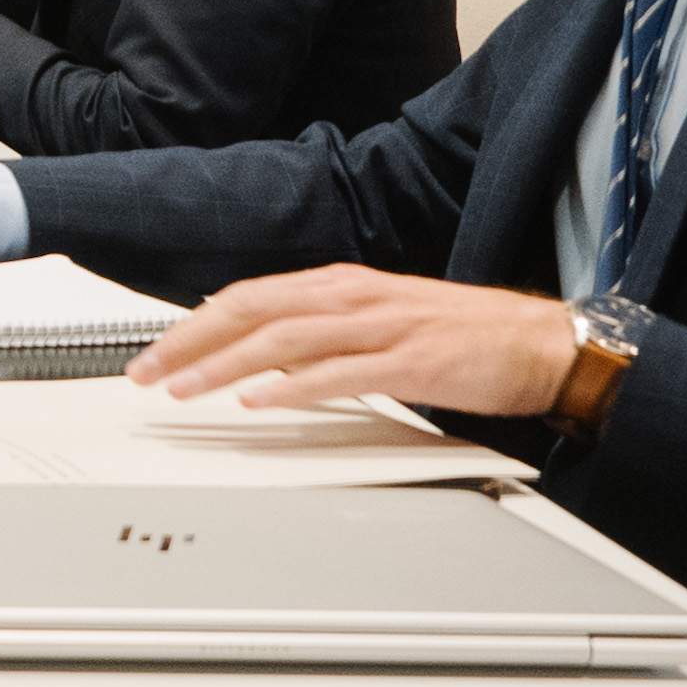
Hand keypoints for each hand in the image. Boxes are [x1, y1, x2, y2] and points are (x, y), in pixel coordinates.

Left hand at [129, 270, 581, 420]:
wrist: (540, 342)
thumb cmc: (461, 337)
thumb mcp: (375, 326)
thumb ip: (317, 339)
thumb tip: (258, 358)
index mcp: (340, 287)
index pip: (248, 298)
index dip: (194, 325)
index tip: (154, 355)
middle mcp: (353, 298)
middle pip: (252, 310)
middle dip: (191, 341)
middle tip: (146, 373)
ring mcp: (382, 327)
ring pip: (285, 339)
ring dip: (227, 364)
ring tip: (186, 387)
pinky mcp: (412, 361)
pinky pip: (342, 372)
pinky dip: (294, 385)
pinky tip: (261, 399)